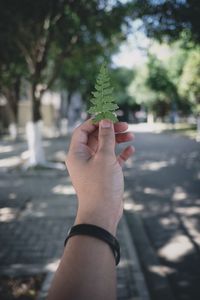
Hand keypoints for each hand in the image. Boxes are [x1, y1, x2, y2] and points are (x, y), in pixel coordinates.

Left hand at [65, 119, 133, 234]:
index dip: (95, 121)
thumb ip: (106, 137)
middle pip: (95, 137)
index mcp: (76, 153)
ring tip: (131, 135)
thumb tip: (105, 120)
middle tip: (125, 125)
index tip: (110, 116)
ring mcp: (93, 167)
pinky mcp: (103, 175)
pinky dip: (120, 154)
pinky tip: (131, 150)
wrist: (102, 214)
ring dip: (117, 140)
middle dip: (110, 130)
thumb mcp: (105, 157)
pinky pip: (111, 160)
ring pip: (104, 148)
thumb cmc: (101, 185)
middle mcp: (83, 159)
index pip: (83, 130)